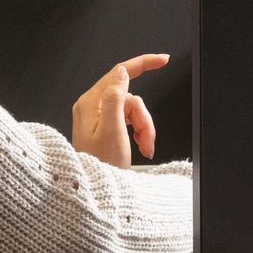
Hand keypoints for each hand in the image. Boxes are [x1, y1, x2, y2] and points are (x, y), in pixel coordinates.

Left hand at [71, 54, 166, 169]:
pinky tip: (138, 146)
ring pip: (132, 111)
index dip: (142, 64)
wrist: (94, 192)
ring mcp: (97, 117)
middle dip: (143, 119)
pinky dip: (138, 132)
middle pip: (130, 98)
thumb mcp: (112, 131)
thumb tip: (122, 72)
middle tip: (146, 141)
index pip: (119, 73)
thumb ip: (116, 99)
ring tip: (143, 148)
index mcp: (90, 104)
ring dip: (143, 129)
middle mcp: (91, 107)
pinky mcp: (103, 126)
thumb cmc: (100, 167)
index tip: (163, 60)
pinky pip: (128, 120)